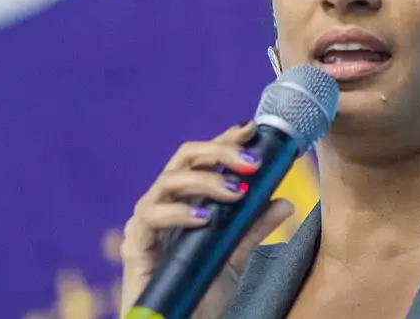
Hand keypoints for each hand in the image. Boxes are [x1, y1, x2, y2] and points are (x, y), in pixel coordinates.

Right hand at [119, 122, 295, 318]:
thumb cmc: (201, 291)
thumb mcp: (236, 256)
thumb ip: (255, 227)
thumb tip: (286, 201)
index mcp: (186, 199)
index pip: (203, 157)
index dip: (224, 139)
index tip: (251, 129)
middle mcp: (164, 202)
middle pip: (185, 158)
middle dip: (219, 152)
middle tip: (252, 162)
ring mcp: (146, 221)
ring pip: (169, 180)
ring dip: (205, 180)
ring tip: (236, 191)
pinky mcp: (134, 244)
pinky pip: (150, 217)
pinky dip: (178, 213)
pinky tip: (203, 218)